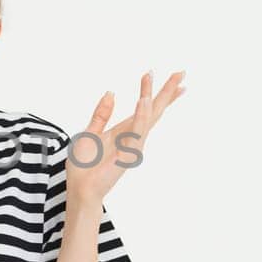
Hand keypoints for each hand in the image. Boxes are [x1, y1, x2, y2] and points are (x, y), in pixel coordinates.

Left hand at [66, 70, 185, 200]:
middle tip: (181, 72)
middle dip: (167, 91)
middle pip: (154, 110)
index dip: (157, 92)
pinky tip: (144, 100)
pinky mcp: (128, 154)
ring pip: (148, 116)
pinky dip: (140, 115)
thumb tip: (111, 92)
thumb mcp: (90, 132)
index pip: (146, 107)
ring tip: (164, 79)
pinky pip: (136, 131)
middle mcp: (133, 136)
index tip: (174, 78)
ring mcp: (133, 145)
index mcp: (124, 130)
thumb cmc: (84, 166)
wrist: (80, 190)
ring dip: (154, 96)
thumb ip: (102, 113)